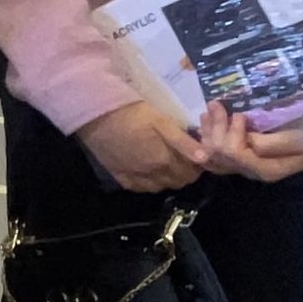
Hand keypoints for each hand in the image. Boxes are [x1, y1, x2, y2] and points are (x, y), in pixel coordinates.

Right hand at [77, 101, 206, 191]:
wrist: (97, 115)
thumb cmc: (133, 113)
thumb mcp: (162, 122)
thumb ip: (184, 142)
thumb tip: (206, 158)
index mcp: (163, 160)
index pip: (190, 173)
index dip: (197, 165)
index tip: (197, 154)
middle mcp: (151, 175)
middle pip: (176, 182)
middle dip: (185, 172)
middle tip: (183, 157)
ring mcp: (134, 178)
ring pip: (160, 187)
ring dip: (167, 178)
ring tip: (166, 162)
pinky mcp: (120, 177)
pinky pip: (140, 188)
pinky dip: (149, 182)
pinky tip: (147, 170)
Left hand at [195, 103, 302, 182]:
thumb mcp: (299, 139)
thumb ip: (272, 143)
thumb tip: (248, 140)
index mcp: (266, 169)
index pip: (235, 155)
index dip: (232, 134)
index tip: (241, 114)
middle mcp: (252, 170)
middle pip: (220, 155)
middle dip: (215, 129)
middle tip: (217, 104)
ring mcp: (246, 163)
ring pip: (214, 153)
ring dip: (209, 130)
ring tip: (210, 108)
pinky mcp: (243, 153)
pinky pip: (217, 149)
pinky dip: (209, 133)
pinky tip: (206, 118)